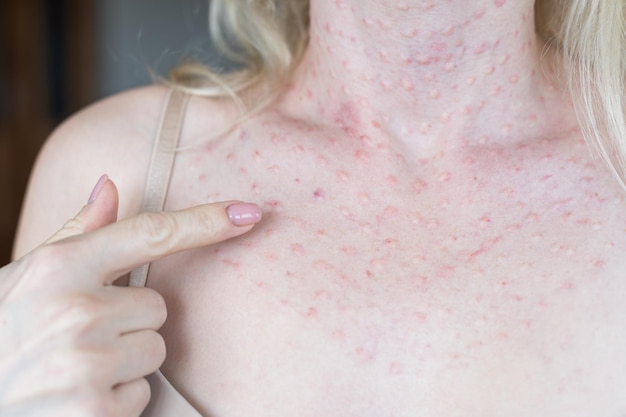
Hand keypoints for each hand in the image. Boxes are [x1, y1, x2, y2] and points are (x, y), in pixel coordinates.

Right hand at [0, 175, 260, 416]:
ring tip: (77, 367)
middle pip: (158, 307)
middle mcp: (76, 310)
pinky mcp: (95, 410)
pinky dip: (118, 397)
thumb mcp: (24, 277)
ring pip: (155, 351)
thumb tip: (111, 185)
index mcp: (60, 267)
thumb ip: (76, 232)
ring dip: (126, 361)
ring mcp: (86, 363)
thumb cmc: (1, 335)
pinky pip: (143, 393)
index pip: (151, 233)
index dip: (205, 221)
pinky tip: (78, 396)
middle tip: (81, 338)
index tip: (247, 213)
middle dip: (129, 323)